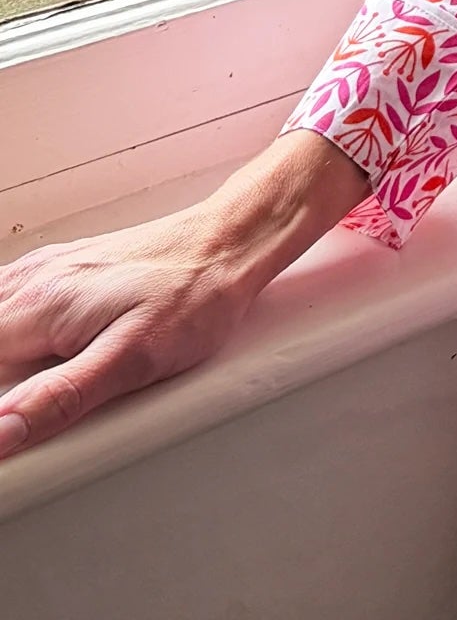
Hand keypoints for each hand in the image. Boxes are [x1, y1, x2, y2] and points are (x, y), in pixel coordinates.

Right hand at [0, 127, 369, 459]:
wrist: (231, 242)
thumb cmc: (194, 296)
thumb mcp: (131, 360)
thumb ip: (59, 398)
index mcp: (37, 306)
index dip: (0, 404)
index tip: (19, 416)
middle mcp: (32, 279)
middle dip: (6, 382)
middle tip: (40, 398)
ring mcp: (46, 269)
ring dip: (11, 358)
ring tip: (42, 379)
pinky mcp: (64, 268)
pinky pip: (13, 301)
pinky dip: (16, 330)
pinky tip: (44, 349)